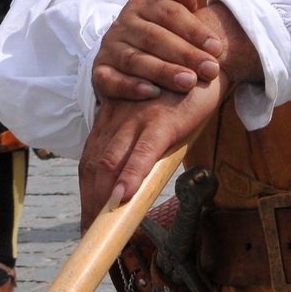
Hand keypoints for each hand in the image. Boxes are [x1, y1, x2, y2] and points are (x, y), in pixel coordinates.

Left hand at [79, 75, 224, 225]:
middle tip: (90, 231)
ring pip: (109, 161)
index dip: (85, 190)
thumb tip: (142, 180)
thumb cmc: (181, 93)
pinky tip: (125, 195)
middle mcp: (117, 118)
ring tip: (99, 225)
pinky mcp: (160, 120)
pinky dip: (131, 174)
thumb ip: (142, 142)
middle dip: (89, 200)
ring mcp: (136, 118)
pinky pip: (142, 151)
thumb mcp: (153, 116)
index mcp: (114, 119)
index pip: (90, 159)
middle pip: (92, 165)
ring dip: (101, 196)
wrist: (205, 60)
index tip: (87, 218)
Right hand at [92, 0, 223, 100]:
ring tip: (189, 82)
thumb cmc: (163, 36)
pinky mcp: (99, 72)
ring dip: (163, 71)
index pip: (169, 13)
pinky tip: (152, 94)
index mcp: (142, 6)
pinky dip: (130, 87)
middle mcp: (122, 24)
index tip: (217, 48)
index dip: (194, 30)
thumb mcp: (173, 17)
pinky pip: (111, 80)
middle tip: (210, 70)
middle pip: (154, 38)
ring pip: (135, 60)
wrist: (128, 63)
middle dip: (185, 54)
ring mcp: (108, 48)